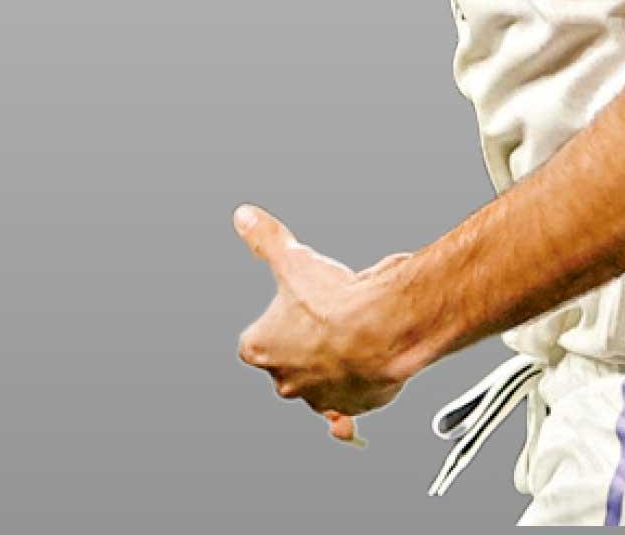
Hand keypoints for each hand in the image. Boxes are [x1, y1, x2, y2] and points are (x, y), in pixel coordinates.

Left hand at [233, 204, 414, 444]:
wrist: (380, 329)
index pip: (254, 341)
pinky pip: (348, 407)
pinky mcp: (353, 406)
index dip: (272, 324)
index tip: (289, 309)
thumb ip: (264, 238)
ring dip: (329, 368)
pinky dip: (352, 396)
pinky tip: (361, 375)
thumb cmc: (332, 300)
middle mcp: (286, 380)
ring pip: (318, 386)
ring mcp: (319, 397)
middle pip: (286, 364)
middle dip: (302, 346)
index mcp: (261, 348)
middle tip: (321, 320)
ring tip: (346, 339)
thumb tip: (244, 217)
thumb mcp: (292, 258)